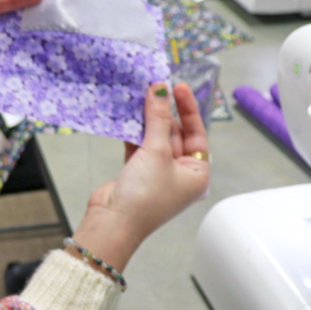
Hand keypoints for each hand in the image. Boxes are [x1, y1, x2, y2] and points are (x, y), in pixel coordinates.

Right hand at [71, 82, 209, 272]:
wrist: (113, 222)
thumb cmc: (144, 195)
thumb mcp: (156, 152)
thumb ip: (158, 119)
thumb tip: (159, 90)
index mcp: (197, 174)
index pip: (196, 133)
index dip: (187, 109)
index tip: (177, 87)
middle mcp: (180, 174)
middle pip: (175, 134)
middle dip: (164, 113)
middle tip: (153, 88)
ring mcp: (157, 174)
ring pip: (155, 138)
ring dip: (147, 120)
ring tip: (140, 96)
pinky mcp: (137, 173)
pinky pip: (139, 146)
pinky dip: (134, 132)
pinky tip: (128, 115)